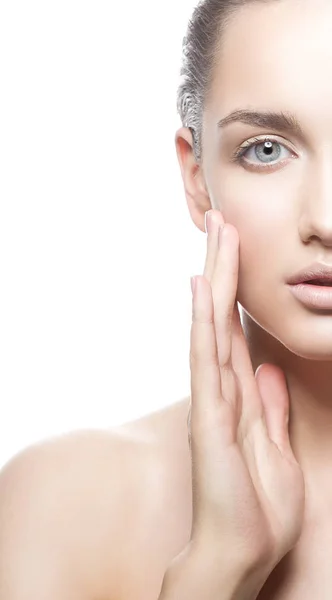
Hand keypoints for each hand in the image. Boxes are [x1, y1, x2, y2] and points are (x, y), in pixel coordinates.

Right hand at [187, 209, 304, 575]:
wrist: (240, 552)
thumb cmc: (256, 506)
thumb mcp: (276, 448)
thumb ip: (270, 407)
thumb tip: (268, 371)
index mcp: (241, 394)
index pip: (235, 328)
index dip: (236, 289)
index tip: (235, 249)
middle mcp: (222, 387)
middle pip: (221, 314)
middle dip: (223, 265)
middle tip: (220, 220)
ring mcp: (212, 398)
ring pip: (212, 324)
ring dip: (215, 277)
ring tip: (215, 233)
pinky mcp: (209, 415)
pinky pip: (205, 358)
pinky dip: (202, 319)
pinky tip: (200, 286)